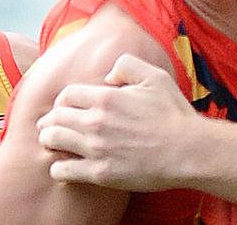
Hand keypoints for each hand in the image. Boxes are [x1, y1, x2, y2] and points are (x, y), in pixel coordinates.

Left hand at [36, 53, 198, 190]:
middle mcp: (95, 122)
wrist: (187, 150)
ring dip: (49, 140)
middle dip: (50, 121)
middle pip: (55, 118)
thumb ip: (127, 65)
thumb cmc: (173, 113)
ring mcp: (96, 149)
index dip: (63, 100)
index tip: (65, 107)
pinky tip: (64, 166)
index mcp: (106, 97)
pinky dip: (58, 168)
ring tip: (52, 143)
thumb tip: (108, 76)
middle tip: (50, 126)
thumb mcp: (155, 76)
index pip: (66, 95)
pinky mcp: (100, 173)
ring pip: (53, 141)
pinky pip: (62, 171)